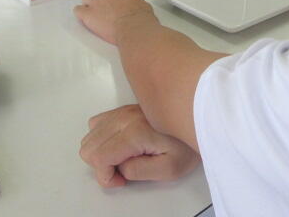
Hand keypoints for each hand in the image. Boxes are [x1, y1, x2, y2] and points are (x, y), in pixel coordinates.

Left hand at [74, 0, 157, 44]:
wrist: (133, 28)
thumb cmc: (140, 18)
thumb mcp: (143, 5)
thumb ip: (135, 2)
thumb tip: (138, 7)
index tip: (110, 0)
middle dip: (99, 2)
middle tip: (104, 11)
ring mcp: (95, 2)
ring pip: (86, 0)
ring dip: (89, 6)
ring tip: (94, 15)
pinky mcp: (87, 14)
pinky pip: (78, 11)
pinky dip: (80, 15)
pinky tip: (84, 19)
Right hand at [80, 105, 200, 187]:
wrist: (200, 116)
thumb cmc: (187, 144)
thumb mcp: (170, 168)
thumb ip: (139, 171)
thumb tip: (120, 168)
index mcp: (134, 132)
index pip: (97, 157)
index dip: (106, 176)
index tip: (123, 180)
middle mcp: (124, 118)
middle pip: (88, 146)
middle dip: (101, 166)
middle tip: (125, 170)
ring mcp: (123, 110)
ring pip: (90, 134)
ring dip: (101, 151)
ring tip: (124, 157)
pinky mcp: (125, 108)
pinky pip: (98, 122)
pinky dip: (102, 137)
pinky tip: (121, 144)